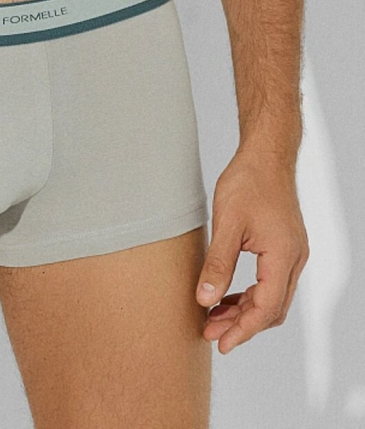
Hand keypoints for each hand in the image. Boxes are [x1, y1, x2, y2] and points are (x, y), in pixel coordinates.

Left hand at [195, 148, 308, 353]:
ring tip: (213, 316)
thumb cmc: (248, 182)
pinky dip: (250, 293)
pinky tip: (227, 294)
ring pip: (272, 297)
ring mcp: (292, 253)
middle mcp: (294, 259)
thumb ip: (218, 263)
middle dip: (241, 324)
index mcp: (283, 256)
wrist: (265, 155)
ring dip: (244, 310)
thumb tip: (205, 298)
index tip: (219, 343)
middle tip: (210, 332)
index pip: (266, 308)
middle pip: (271, 308)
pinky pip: (271, 281)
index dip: (242, 330)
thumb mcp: (227, 223)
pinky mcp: (284, 246)